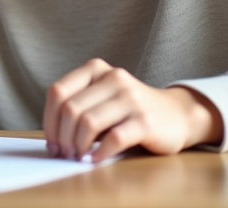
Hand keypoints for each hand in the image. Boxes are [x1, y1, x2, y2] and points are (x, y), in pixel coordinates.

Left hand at [42, 59, 222, 161]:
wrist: (178, 114)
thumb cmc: (130, 109)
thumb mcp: (102, 95)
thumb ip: (79, 103)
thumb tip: (52, 134)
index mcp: (96, 69)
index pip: (58, 92)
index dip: (49, 120)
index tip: (51, 141)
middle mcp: (113, 78)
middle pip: (70, 109)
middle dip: (62, 137)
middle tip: (63, 153)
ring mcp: (131, 98)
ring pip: (88, 123)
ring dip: (77, 145)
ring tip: (78, 156)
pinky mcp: (146, 121)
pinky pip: (113, 139)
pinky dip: (99, 152)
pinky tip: (96, 158)